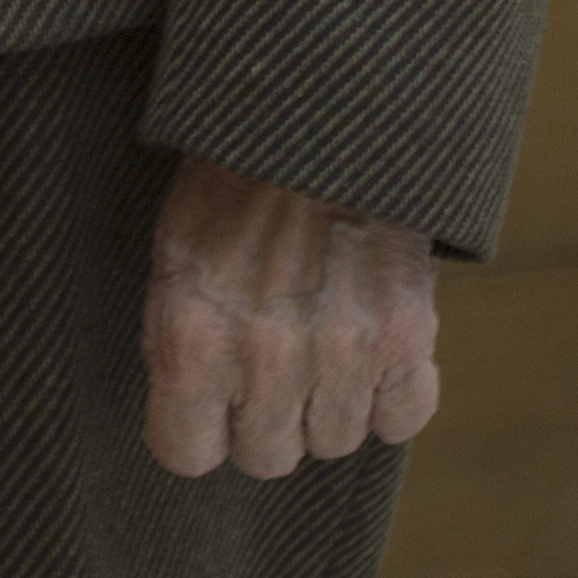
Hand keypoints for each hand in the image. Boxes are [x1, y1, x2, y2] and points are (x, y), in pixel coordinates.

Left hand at [138, 151, 439, 479]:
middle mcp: (263, 358)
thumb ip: (179, 340)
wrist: (317, 119)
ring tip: (320, 337)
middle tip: (270, 362)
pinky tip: (371, 347)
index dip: (197, 430)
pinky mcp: (404, 338)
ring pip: (333, 442)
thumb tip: (193, 410)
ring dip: (328, 404)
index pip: (186, 452)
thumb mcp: (174, 253)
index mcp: (191, 336)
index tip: (208, 407)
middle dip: (265, 419)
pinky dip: (391, 393)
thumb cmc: (233, 180)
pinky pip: (401, 419)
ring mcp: (338, 353)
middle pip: (267, 457)